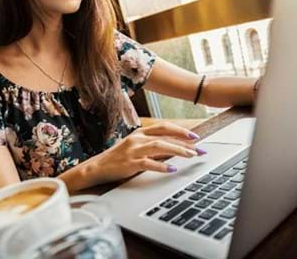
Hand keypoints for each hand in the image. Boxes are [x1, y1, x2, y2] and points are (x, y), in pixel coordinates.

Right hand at [92, 122, 207, 182]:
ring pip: (159, 146)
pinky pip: (148, 163)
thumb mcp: (135, 146)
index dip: (180, 130)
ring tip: (191, 156)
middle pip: (165, 136)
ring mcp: (133, 150)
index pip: (164, 127)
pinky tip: (172, 169)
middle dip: (185, 141)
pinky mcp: (129, 163)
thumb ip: (151, 145)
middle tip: (200, 148)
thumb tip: (173, 148)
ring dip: (177, 150)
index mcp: (140, 133)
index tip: (195, 136)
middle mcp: (137, 138)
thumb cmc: (118, 157)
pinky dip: (162, 166)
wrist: (97, 167)